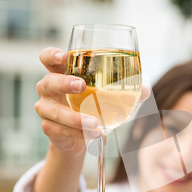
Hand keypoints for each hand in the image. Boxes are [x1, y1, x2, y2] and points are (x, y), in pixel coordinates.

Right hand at [35, 47, 150, 154]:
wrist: (79, 136)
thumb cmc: (92, 106)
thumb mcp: (107, 96)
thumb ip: (126, 91)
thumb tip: (145, 91)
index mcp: (61, 73)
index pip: (47, 58)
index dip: (51, 55)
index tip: (63, 56)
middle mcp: (48, 89)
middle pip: (48, 81)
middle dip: (64, 82)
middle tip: (82, 86)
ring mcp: (45, 109)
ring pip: (54, 111)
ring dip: (74, 117)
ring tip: (94, 123)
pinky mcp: (49, 127)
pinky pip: (60, 130)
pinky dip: (78, 132)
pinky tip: (93, 134)